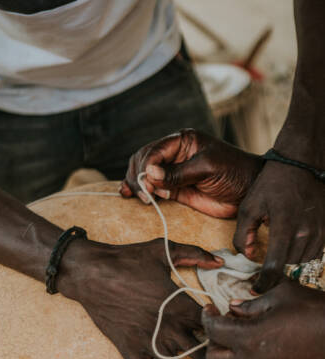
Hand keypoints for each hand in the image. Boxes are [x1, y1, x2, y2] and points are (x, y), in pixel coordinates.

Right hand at [58, 237, 237, 358]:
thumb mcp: (164, 249)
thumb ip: (194, 254)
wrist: (92, 271)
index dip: (231, 338)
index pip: (213, 327)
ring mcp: (149, 341)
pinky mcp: (129, 348)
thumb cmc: (129, 259)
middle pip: (203, 355)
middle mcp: (169, 327)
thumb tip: (220, 260)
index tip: (246, 350)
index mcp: (180, 304)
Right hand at [120, 129, 261, 217]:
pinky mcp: (174, 190)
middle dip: (140, 176)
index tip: (149, 183)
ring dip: (137, 185)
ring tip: (142, 198)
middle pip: (144, 161)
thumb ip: (178, 173)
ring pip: (144, 175)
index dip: (147, 166)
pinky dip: (141, 192)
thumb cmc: (234, 172)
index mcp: (182, 141)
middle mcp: (174, 154)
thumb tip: (149, 174)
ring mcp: (173, 173)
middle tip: (146, 194)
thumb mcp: (207, 167)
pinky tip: (129, 196)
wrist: (249, 193)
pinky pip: (152, 189)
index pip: (154, 150)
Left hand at [202, 279, 324, 358]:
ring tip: (242, 338)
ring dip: (230, 356)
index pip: (212, 330)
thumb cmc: (318, 312)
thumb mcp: (282, 296)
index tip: (210, 308)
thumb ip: (251, 304)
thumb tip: (233, 308)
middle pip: (213, 358)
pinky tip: (263, 351)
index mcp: (249, 338)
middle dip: (214, 340)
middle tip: (226, 324)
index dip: (206, 316)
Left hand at [234, 161, 324, 293]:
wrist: (301, 166)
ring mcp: (320, 231)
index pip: (275, 266)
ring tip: (278, 244)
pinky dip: (300, 252)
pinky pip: (313, 253)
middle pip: (287, 265)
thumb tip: (248, 256)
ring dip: (287, 258)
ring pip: (300, 261)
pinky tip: (291, 240)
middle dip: (273, 265)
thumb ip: (244, 235)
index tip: (256, 288)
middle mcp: (306, 232)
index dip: (264, 282)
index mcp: (285, 226)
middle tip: (263, 258)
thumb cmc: (271, 185)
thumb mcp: (249, 207)